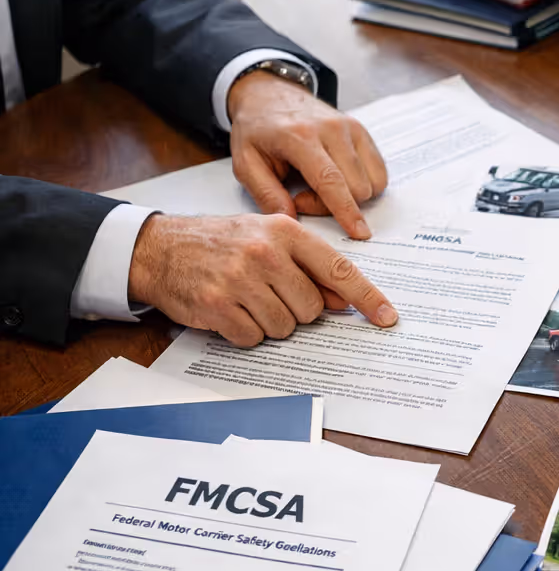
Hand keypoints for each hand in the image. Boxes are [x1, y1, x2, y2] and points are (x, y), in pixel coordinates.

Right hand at [128, 213, 397, 346]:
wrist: (159, 248)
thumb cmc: (221, 243)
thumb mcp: (267, 238)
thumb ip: (307, 265)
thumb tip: (343, 300)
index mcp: (285, 232)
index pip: (338, 270)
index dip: (366, 297)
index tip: (387, 317)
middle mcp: (265, 253)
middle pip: (312, 308)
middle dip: (296, 310)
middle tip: (270, 293)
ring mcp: (240, 280)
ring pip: (285, 327)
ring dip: (270, 322)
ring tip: (246, 298)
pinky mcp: (217, 305)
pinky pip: (253, 338)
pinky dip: (244, 332)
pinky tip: (230, 311)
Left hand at [228, 71, 386, 239]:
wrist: (270, 94)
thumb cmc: (257, 130)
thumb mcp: (245, 162)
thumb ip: (266, 194)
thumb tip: (291, 220)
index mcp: (299, 136)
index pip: (331, 179)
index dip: (346, 210)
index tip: (358, 233)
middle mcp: (331, 129)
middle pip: (356, 186)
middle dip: (335, 205)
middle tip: (303, 198)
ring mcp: (351, 128)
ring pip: (371, 182)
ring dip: (350, 196)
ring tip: (320, 187)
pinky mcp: (362, 131)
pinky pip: (378, 172)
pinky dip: (364, 185)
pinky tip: (339, 180)